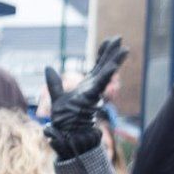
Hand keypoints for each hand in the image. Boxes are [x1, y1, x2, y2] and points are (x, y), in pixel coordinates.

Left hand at [44, 37, 126, 158]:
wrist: (67, 135)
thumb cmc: (64, 120)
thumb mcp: (57, 97)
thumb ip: (53, 83)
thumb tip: (48, 67)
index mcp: (88, 85)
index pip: (98, 66)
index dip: (103, 53)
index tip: (109, 40)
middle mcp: (93, 87)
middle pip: (105, 66)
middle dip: (111, 52)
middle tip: (119, 38)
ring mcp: (93, 92)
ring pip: (106, 73)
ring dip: (115, 61)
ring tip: (125, 48)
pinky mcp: (91, 97)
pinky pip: (100, 84)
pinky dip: (107, 74)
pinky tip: (113, 65)